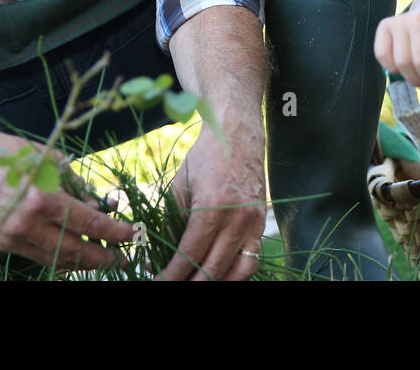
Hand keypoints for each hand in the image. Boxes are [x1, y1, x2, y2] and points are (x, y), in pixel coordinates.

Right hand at [0, 128, 135, 271]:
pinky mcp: (2, 242)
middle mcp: (26, 223)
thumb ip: (76, 184)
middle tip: (123, 257)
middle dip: (103, 256)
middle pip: (75, 249)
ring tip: (103, 259)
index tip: (131, 235)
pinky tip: (74, 255)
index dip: (114, 232)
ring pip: (56, 258)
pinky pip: (38, 256)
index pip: (88, 222)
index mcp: (42, 197)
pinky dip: (59, 258)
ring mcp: (12, 236)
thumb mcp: (49, 159)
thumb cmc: (7, 152)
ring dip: (82, 261)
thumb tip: (101, 205)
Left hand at [156, 127, 266, 280]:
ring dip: (216, 283)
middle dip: (190, 283)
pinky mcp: (261, 223)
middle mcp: (236, 219)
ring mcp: (253, 223)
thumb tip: (162, 256)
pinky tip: (219, 276)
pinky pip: (251, 260)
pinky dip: (235, 274)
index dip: (172, 274)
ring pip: (237, 271)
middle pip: (213, 269)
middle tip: (173, 285)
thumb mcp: (179, 188)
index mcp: (211, 208)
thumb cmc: (204, 158)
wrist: (237, 135)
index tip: (158, 281)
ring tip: (196, 283)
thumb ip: (171, 224)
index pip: (190, 255)